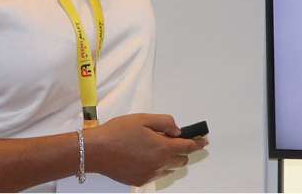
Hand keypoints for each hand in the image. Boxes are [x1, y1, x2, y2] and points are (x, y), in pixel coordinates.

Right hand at [86, 113, 207, 185]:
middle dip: (183, 150)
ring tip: (158, 146)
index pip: (187, 147)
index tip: (204, 140)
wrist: (97, 151)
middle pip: (181, 160)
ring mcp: (150, 175)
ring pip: (170, 168)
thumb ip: (164, 122)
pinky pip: (157, 174)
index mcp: (162, 148)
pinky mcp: (140, 181)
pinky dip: (159, 165)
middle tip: (174, 138)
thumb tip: (177, 130)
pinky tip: (146, 155)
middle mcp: (159, 164)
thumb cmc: (119, 131)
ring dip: (171, 158)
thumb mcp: (143, 119)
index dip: (197, 143)